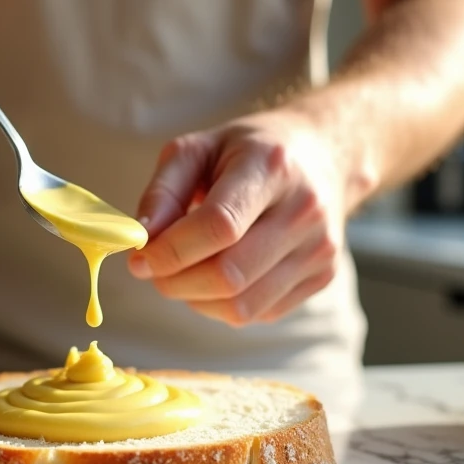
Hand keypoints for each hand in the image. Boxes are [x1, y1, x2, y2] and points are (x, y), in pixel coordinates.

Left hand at [127, 112, 348, 325]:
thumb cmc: (247, 152)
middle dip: (175, 281)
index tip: (139, 258)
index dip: (170, 251)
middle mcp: (305, 210)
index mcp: (272, 167)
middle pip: (229, 274)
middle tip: (153, 269)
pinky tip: (215, 276)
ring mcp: (320, 248)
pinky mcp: (323, 277)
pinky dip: (222, 306)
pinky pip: (258, 314)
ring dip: (195, 299)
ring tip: (182, 272)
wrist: (322, 155)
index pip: (219, 226)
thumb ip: (163, 191)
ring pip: (241, 306)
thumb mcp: (197, 149)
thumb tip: (141, 239)